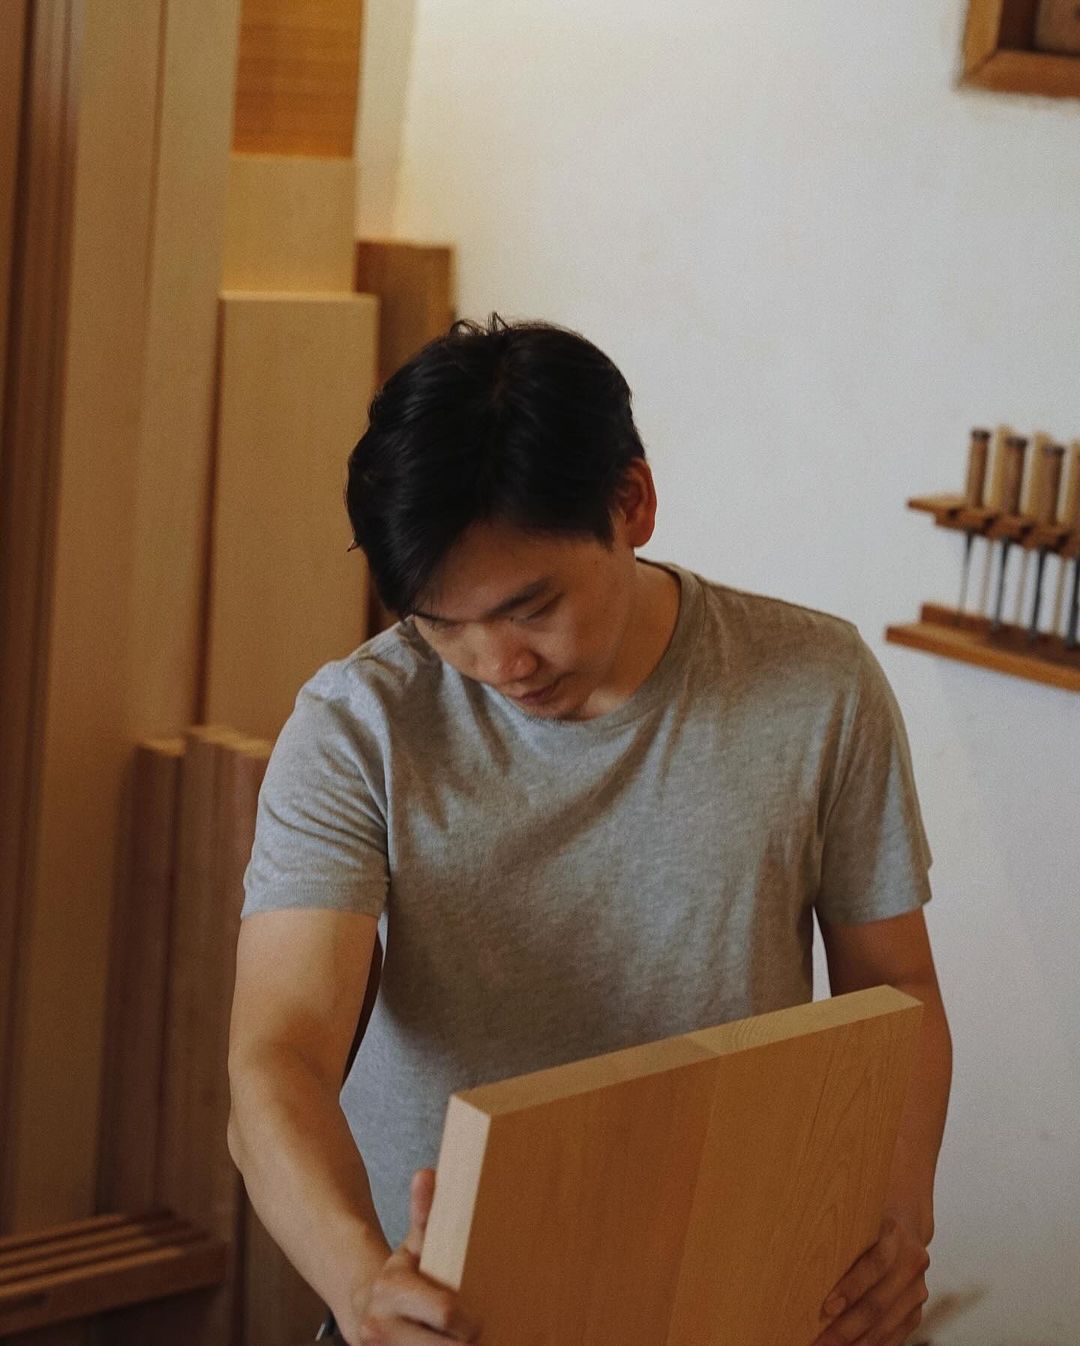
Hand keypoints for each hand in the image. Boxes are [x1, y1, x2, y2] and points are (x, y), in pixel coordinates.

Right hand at [345, 1169, 480, 1344]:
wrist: (363, 1308)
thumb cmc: (401, 1275)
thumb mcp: (413, 1245)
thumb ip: (424, 1214)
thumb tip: (427, 1173)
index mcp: (393, 1290)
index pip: (444, 1311)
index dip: (468, 1320)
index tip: (481, 1318)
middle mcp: (381, 1328)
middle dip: (466, 1344)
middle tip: (483, 1335)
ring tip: (472, 1342)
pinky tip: (450, 1345)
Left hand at [811, 1211, 930, 1345]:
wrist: (906, 1220)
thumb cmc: (868, 1219)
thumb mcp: (856, 1215)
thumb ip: (841, 1232)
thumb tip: (798, 1252)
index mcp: (896, 1234)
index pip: (876, 1264)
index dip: (852, 1287)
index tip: (827, 1307)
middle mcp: (911, 1262)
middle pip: (878, 1302)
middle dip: (847, 1327)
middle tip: (820, 1341)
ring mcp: (917, 1289)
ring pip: (886, 1324)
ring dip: (857, 1342)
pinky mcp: (916, 1309)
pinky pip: (896, 1335)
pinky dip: (874, 1345)